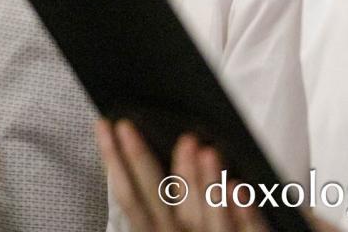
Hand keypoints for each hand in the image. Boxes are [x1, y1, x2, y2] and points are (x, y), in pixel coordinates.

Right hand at [96, 119, 273, 231]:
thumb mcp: (157, 231)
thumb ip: (148, 218)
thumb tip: (128, 181)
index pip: (129, 197)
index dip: (114, 162)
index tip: (105, 128)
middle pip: (155, 197)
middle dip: (139, 158)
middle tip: (126, 126)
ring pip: (201, 211)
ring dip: (197, 179)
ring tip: (194, 144)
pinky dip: (243, 212)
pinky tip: (239, 186)